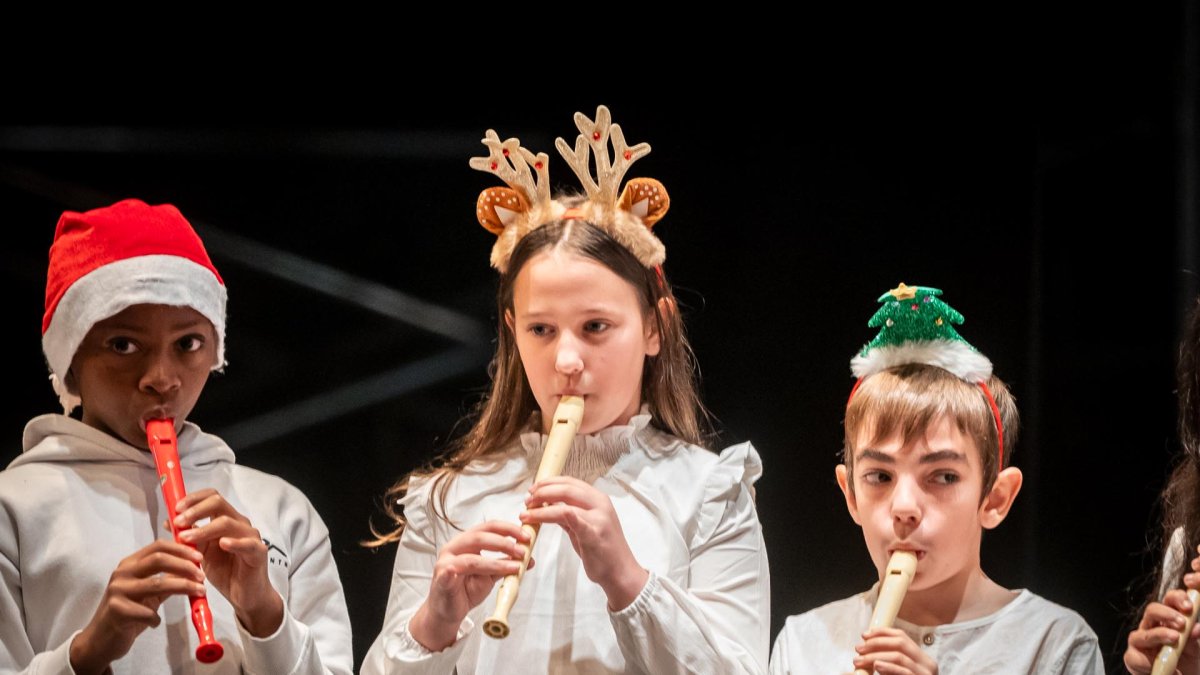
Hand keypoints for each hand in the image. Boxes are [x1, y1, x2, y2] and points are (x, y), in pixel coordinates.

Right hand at [69, 540, 205, 674]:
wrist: (100, 639)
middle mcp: (122, 573)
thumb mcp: (149, 592)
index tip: (200, 558)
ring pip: (157, 584)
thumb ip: (167, 578)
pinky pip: (147, 612)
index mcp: (130, 564)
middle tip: (202, 576)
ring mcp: (117, 591)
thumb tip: (194, 566)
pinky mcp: (117, 611)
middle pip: (159, 559)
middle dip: (185, 566)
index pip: (158, 546)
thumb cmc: (128, 612)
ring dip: (183, 587)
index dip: (181, 549)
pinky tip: (156, 623)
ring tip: (199, 593)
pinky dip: (157, 618)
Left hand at [173, 488, 282, 636]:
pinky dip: (234, 542)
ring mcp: (250, 536)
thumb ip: (189, 537)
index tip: (176, 509)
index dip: (193, 499)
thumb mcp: (201, 553)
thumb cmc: (226, 572)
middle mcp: (239, 523)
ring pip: (228, 522)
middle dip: (195, 510)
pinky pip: (247, 543)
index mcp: (225, 519)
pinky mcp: (258, 552)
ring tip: (187, 538)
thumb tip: (169, 522)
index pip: (211, 497)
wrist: (245, 596)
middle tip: (179, 522)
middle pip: (218, 503)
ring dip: (204, 529)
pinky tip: (223, 544)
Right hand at [409, 520, 529, 650]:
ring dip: (497, 561)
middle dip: (505, 542)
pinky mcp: (442, 576)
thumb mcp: (490, 576)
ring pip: (473, 556)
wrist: (448, 612)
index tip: (526, 536)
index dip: (508, 529)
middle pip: (480, 536)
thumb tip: (528, 559)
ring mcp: (446, 561)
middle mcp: (454, 547)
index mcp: (466, 542)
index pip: (488, 527)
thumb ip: (505, 565)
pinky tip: (488, 574)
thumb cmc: (465, 591)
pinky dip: (475, 571)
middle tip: (522, 551)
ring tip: (516, 566)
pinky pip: (458, 571)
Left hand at [520, 476, 647, 610]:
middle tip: (527, 500)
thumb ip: (569, 515)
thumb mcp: (585, 527)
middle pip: (566, 488)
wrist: (621, 572)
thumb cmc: (603, 550)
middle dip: (542, 491)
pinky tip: (537, 517)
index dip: (549, 483)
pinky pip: (572, 518)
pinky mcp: (593, 534)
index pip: (570, 482)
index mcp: (598, 499)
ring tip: (525, 513)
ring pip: (564, 504)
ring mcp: (598, 518)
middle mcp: (600, 504)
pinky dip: (553, 514)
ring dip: (540, 508)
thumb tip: (548, 504)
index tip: (533, 490)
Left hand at [852, 627, 937, 674]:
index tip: (864, 635)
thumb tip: (863, 649)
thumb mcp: (895, 672)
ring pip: (899, 656)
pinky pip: (904, 672)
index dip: (881, 632)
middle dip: (876, 643)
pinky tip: (877, 666)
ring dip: (875, 656)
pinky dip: (889, 667)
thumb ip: (886, 661)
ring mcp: (925, 674)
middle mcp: (927, 664)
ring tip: (860, 660)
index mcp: (921, 659)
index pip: (902, 636)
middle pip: (900, 643)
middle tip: (858, 649)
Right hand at [1125, 562, 1199, 674]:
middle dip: (1166, 614)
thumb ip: (1193, 638)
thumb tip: (1196, 628)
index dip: (1177, 598)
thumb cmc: (1185, 663)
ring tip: (1174, 639)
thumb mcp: (1194, 650)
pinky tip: (1167, 669)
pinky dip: (1151, 663)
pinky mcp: (1132, 658)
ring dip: (1159, 635)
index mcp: (1167, 619)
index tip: (1189, 605)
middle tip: (1181, 623)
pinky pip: (1136, 657)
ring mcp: (1140, 641)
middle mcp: (1151, 626)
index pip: (1169, 601)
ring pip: (1143, 633)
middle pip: (1152, 610)